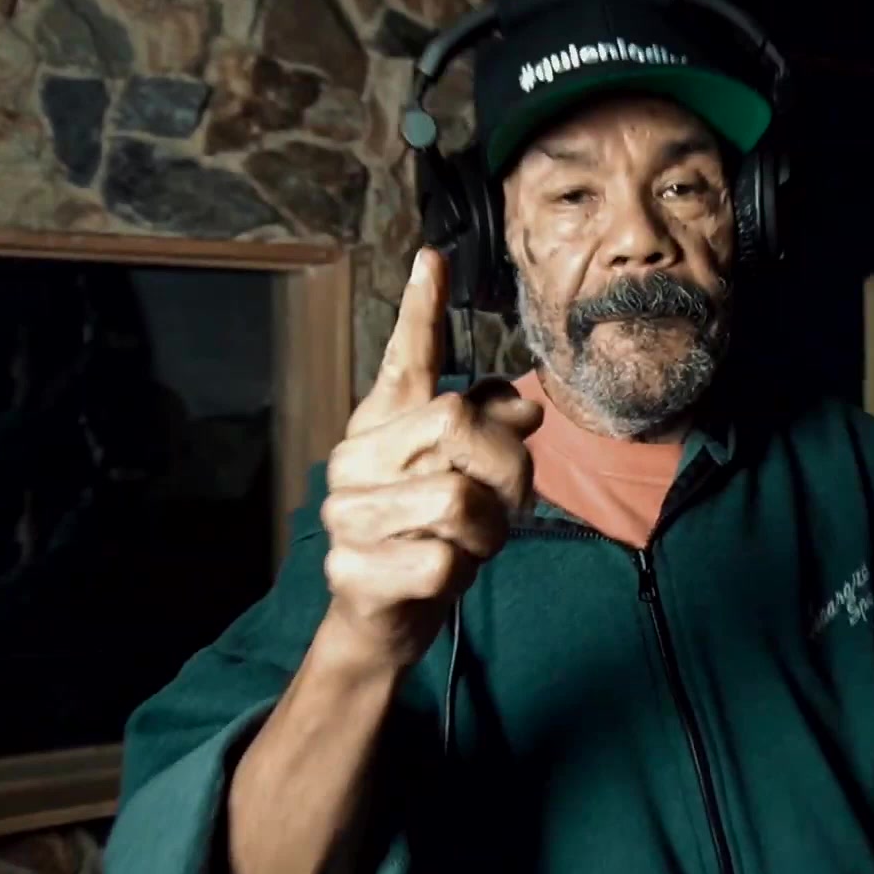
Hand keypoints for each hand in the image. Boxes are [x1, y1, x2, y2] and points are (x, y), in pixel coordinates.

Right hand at [316, 249, 543, 669]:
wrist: (384, 616)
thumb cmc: (430, 534)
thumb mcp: (470, 477)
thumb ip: (493, 433)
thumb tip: (527, 407)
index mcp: (382, 424)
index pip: (404, 359)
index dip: (421, 310)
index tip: (434, 258)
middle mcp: (354, 458)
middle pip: (461, 425)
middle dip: (507, 470)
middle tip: (502, 506)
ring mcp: (346, 515)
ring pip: (459, 501)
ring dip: (487, 533)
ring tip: (467, 544)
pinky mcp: (354, 572)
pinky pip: (444, 564)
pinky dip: (461, 576)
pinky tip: (436, 577)